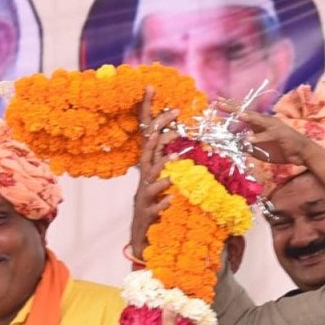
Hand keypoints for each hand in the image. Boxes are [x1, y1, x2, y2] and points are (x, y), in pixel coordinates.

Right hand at [130, 89, 177, 259]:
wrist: (142, 236)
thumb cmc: (155, 204)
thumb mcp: (162, 178)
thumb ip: (170, 159)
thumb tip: (182, 137)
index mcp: (148, 165)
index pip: (148, 133)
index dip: (149, 111)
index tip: (152, 88)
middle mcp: (144, 176)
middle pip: (149, 148)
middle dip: (161, 131)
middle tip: (174, 115)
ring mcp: (144, 194)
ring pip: (151, 177)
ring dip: (163, 166)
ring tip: (177, 158)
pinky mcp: (147, 212)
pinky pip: (155, 206)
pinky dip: (162, 202)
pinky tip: (172, 199)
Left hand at [218, 100, 311, 165]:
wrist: (301, 153)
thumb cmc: (280, 149)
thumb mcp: (258, 150)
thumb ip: (246, 147)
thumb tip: (232, 146)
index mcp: (259, 124)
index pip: (242, 113)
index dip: (230, 108)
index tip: (216, 102)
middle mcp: (265, 121)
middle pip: (247, 112)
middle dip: (233, 108)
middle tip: (219, 102)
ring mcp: (273, 126)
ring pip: (259, 120)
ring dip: (248, 117)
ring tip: (237, 114)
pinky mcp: (280, 134)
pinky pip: (268, 135)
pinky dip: (259, 137)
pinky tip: (250, 138)